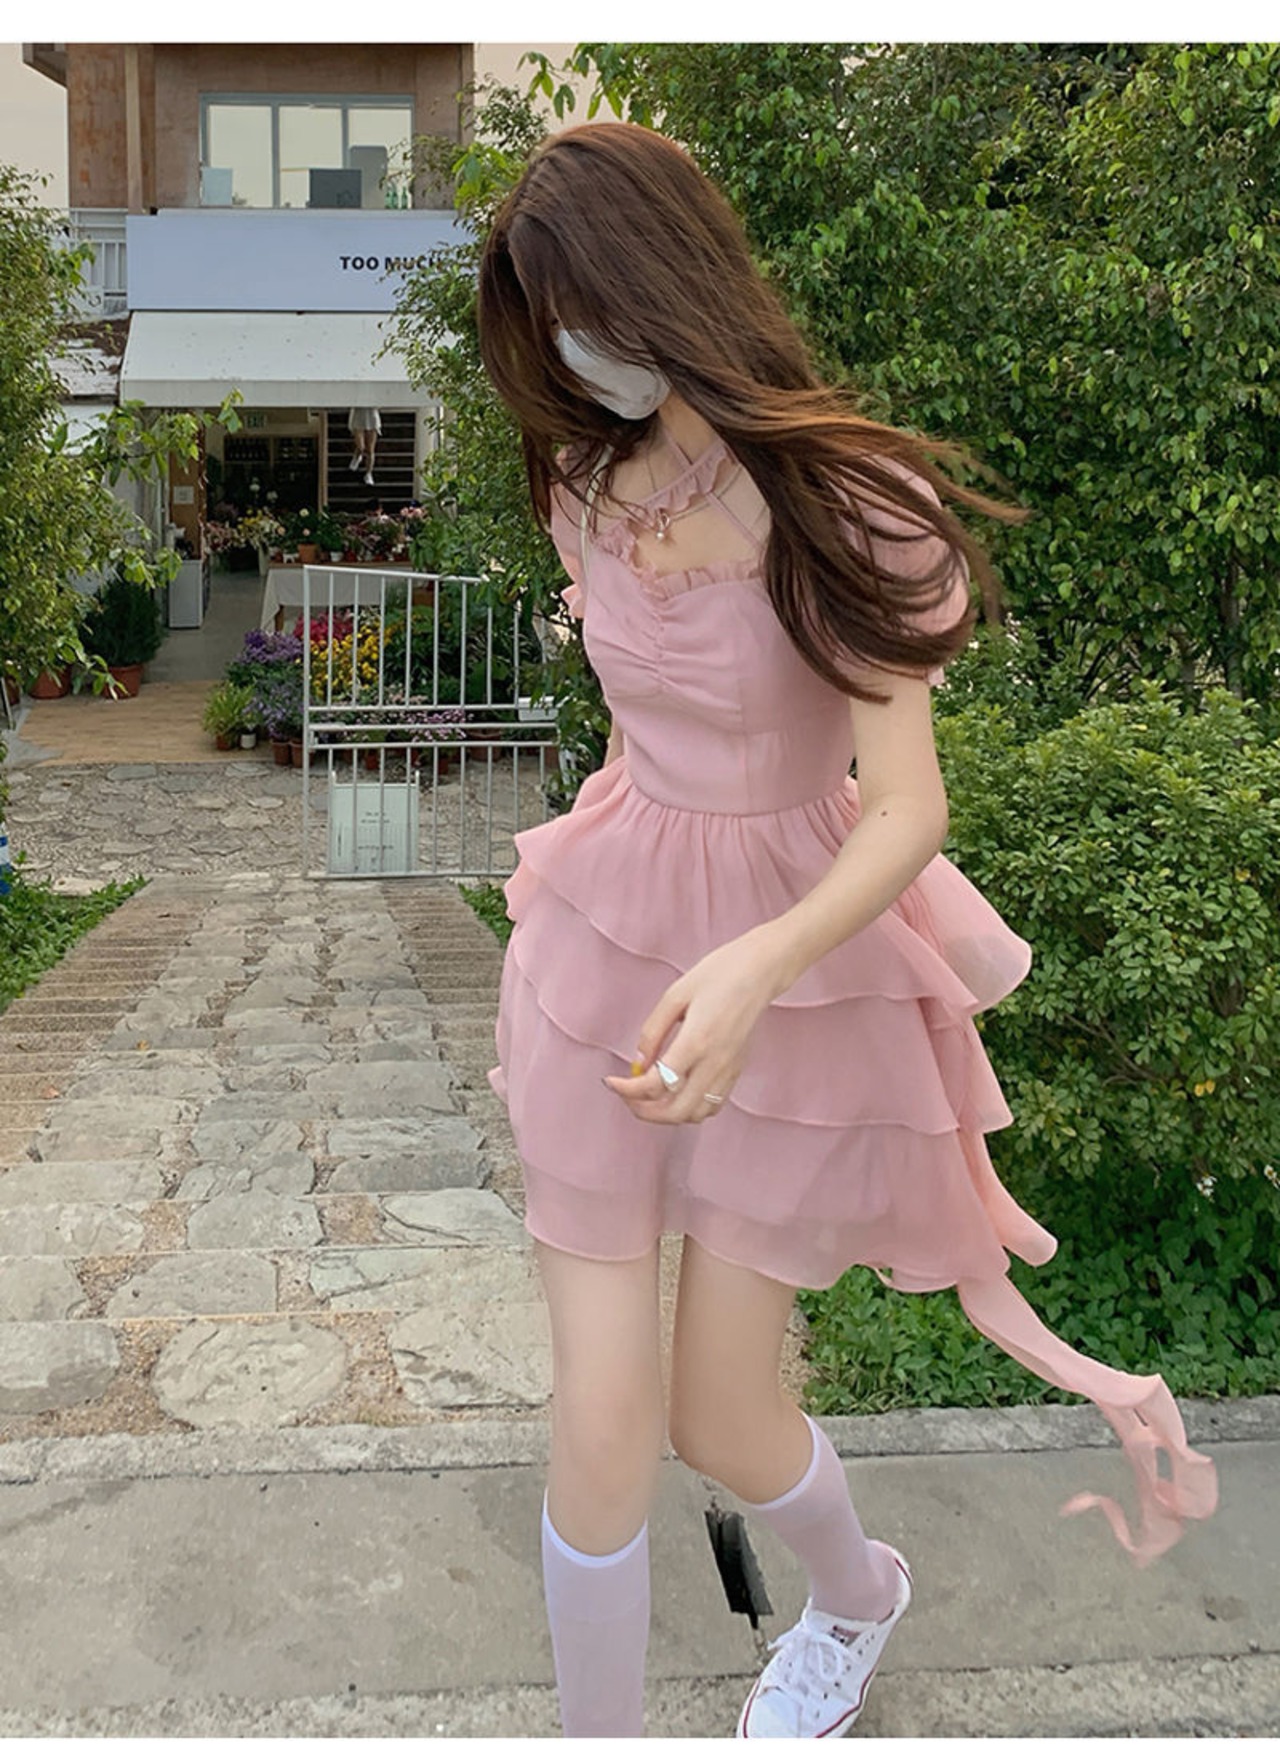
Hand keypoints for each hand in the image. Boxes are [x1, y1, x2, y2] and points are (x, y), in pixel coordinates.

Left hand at [602, 927, 783, 1124]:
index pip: (654, 1084)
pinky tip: (677, 1092)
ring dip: (667, 1113)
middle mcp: (714, 1063)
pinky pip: (713, 1105)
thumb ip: (652, 1032)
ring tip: (649, 1097)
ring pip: (695, 1115)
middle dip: (643, 1111)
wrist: (760, 971)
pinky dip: (690, 1108)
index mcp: (695, 1042)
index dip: (626, 1089)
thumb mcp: (675, 995)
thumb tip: (637, 1063)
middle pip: (675, 1111)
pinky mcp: (737, 1070)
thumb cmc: (718, 974)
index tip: (610, 1082)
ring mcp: (729, 1070)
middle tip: (626, 1096)